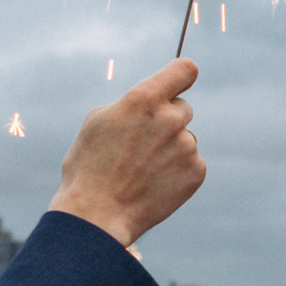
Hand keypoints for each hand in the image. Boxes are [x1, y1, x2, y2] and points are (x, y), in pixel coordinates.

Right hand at [50, 59, 204, 245]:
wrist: (97, 215)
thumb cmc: (89, 168)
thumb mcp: (97, 122)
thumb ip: (129, 105)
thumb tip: (149, 105)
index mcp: (143, 99)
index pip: (184, 70)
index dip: (180, 76)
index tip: (177, 83)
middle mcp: (170, 119)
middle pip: (182, 107)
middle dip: (166, 119)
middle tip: (142, 143)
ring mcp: (186, 146)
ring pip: (185, 139)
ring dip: (170, 148)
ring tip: (142, 170)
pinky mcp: (196, 172)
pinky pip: (192, 162)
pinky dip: (177, 171)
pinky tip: (154, 184)